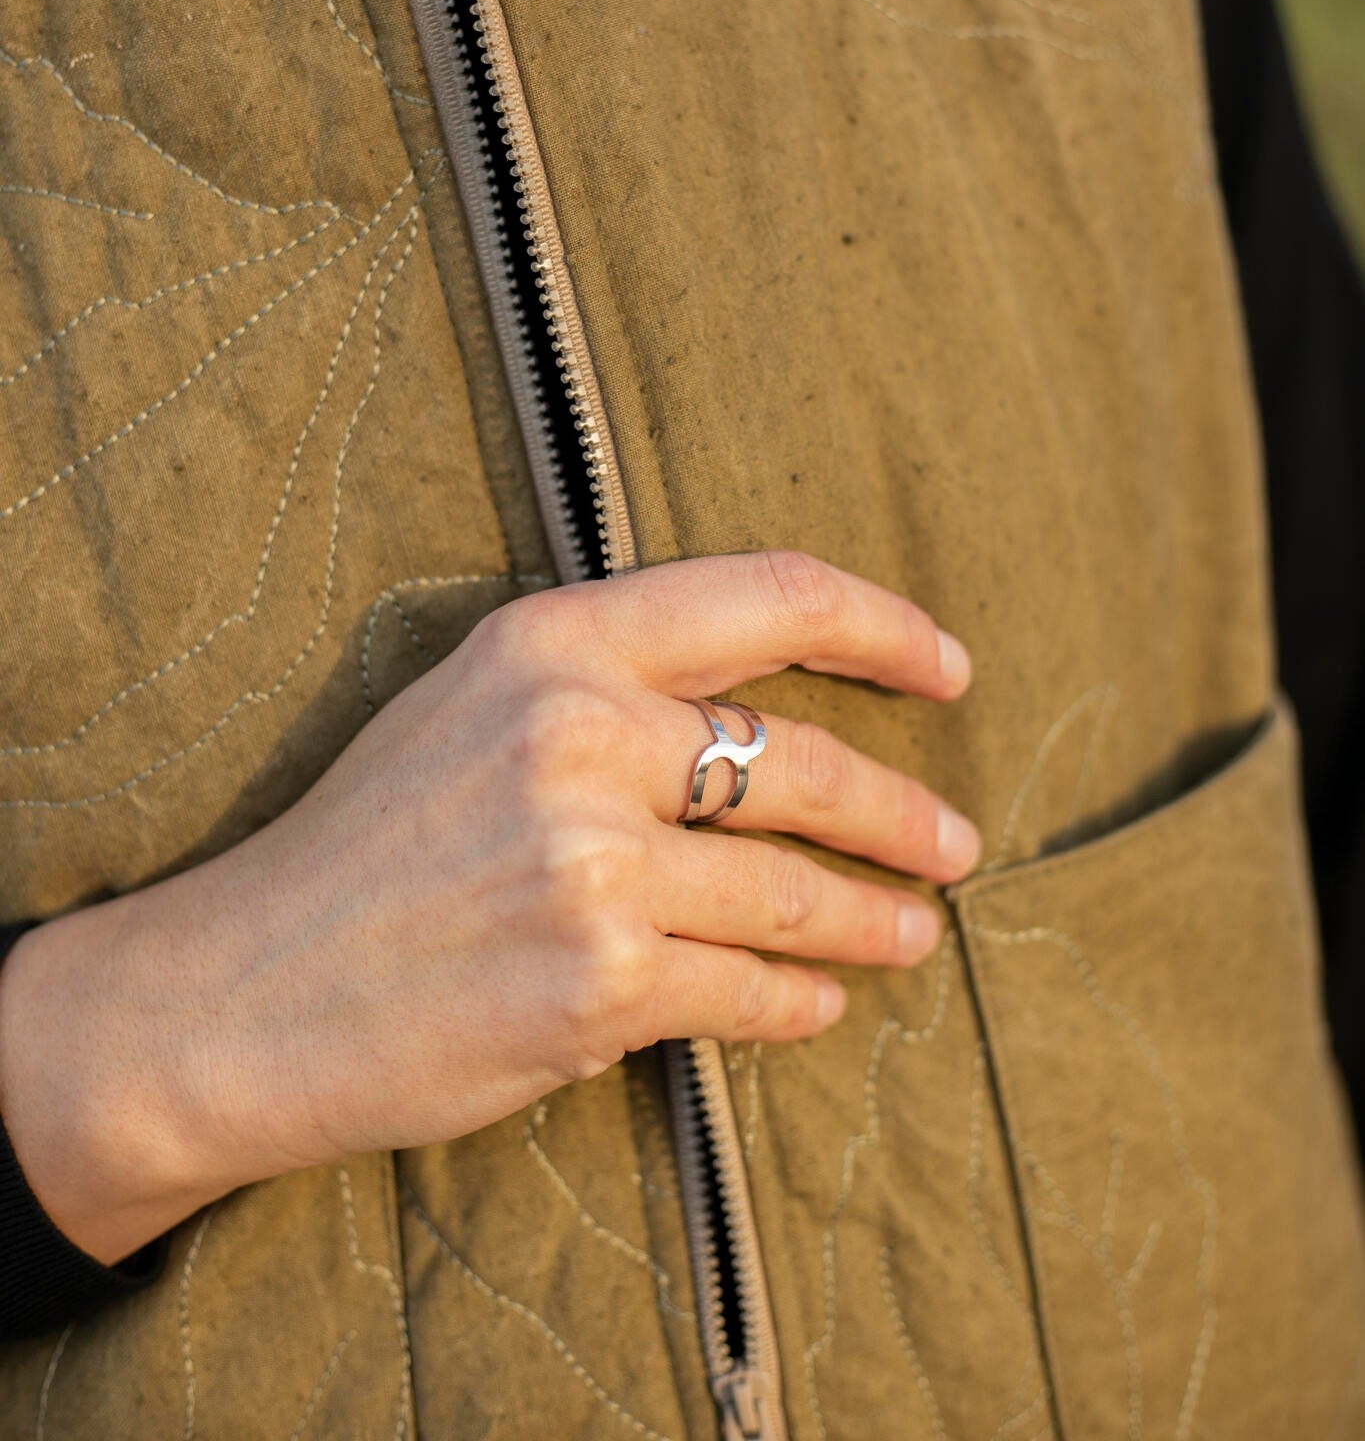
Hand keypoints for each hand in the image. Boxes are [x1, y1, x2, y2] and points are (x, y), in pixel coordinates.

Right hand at [0, 551, 975, 1264]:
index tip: (946, 670)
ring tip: (912, 933)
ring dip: (875, 919)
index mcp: (554, 640)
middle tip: (955, 841)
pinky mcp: (600, 984)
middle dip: (904, 813)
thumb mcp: (471, 706)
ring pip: (797, 891)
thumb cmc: (365, 845)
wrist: (241, 991)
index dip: (885, 627)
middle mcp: (580, 734)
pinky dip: (800, 1002)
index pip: (772, 594)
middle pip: (807, 761)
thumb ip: (607, 684)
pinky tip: (815, 1002)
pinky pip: (754, 990)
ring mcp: (593, 862)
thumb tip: (762, 714)